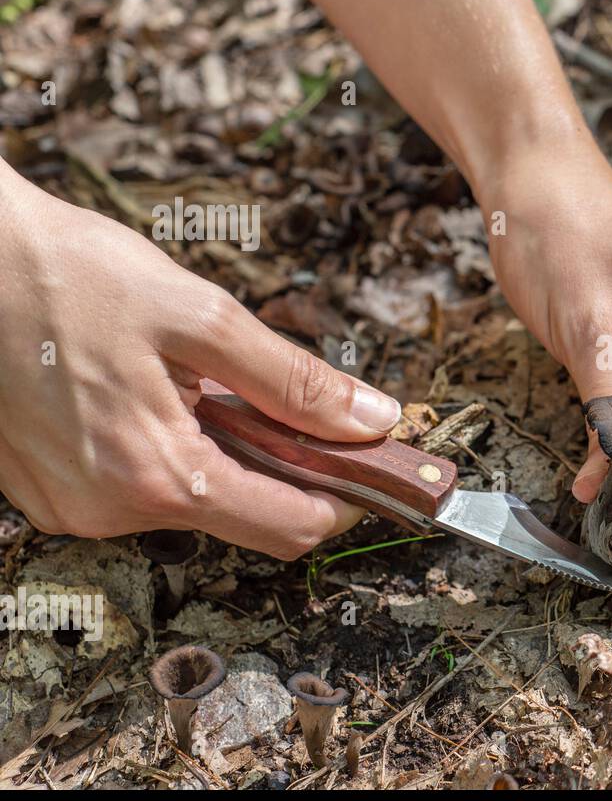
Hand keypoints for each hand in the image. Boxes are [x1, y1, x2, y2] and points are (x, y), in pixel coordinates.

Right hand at [0, 170, 402, 558]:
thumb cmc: (71, 274)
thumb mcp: (201, 317)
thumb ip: (294, 381)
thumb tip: (372, 419)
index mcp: (157, 475)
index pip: (289, 527)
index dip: (346, 499)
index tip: (374, 464)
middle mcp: (110, 511)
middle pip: (245, 517)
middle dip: (290, 471)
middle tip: (307, 411)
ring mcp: (72, 508)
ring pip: (195, 503)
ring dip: (229, 455)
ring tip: (210, 385)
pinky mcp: (48, 492)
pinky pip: (141, 489)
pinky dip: (175, 452)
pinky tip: (161, 396)